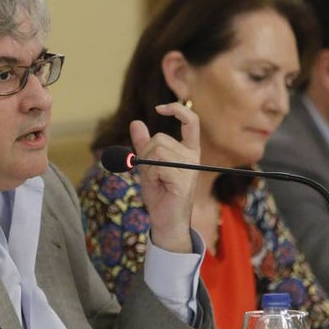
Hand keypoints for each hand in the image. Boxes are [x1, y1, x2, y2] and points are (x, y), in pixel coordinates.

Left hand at [128, 102, 201, 252]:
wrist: (164, 219)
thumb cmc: (159, 193)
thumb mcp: (147, 165)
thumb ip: (143, 144)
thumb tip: (136, 122)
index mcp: (188, 150)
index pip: (191, 121)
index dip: (177, 109)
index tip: (159, 108)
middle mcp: (192, 156)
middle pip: (159, 139)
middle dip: (145, 154)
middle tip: (150, 173)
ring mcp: (190, 168)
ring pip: (156, 151)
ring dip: (147, 166)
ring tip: (155, 181)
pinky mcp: (183, 179)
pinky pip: (158, 166)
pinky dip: (151, 175)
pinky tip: (158, 185)